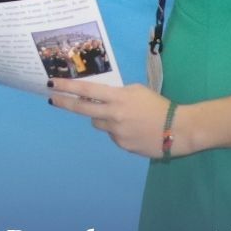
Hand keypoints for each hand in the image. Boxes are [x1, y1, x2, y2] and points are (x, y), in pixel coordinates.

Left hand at [48, 78, 174, 156]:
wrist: (178, 130)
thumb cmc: (158, 105)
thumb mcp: (136, 91)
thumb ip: (117, 93)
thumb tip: (101, 97)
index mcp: (117, 98)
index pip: (86, 90)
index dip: (67, 87)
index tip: (52, 84)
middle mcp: (112, 115)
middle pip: (82, 108)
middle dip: (65, 103)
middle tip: (52, 99)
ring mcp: (116, 133)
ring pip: (98, 122)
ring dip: (102, 118)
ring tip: (124, 117)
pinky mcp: (122, 146)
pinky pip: (112, 135)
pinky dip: (117, 130)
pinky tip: (133, 129)